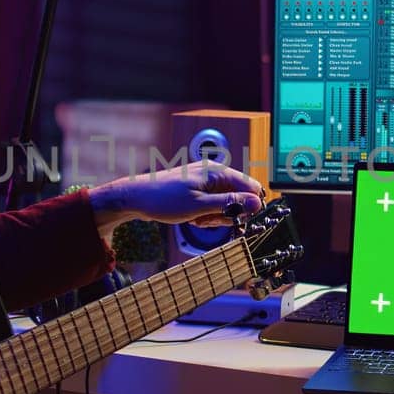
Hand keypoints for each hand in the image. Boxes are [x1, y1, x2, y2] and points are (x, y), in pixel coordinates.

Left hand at [88, 159, 264, 235]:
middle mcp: (214, 173)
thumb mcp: (199, 206)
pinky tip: (192, 218)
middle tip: (208, 220)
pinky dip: (205, 215)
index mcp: (217, 172)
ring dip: (215, 217)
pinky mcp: (198, 190)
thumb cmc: (164, 200)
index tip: (239, 221)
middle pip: (239, 197)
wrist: (136, 197)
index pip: (251, 186)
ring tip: (197, 219)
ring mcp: (206, 181)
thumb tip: (257, 203)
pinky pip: (212, 205)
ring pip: (225, 204)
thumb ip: (230, 204)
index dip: (249, 206)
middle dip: (228, 214)